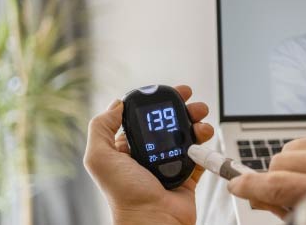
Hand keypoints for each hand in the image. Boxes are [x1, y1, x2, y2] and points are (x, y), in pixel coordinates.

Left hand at [84, 85, 213, 224]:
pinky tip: (204, 138)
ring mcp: (169, 164)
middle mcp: (148, 154)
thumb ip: (101, 127)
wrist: (154, 220)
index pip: (143, 118)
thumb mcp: (100, 158)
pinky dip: (205, 145)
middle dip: (183, 110)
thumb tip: (116, 104)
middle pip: (169, 123)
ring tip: (201, 122)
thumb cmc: (125, 196)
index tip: (171, 93)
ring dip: (197, 124)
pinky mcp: (187, 174)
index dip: (158, 103)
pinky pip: (200, 154)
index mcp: (126, 148)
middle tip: (193, 104)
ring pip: (186, 135)